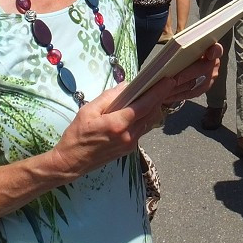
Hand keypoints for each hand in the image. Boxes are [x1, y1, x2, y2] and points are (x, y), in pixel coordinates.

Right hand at [47, 44, 222, 181]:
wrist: (72, 162)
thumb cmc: (77, 134)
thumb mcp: (89, 110)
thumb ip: (109, 97)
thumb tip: (127, 86)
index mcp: (119, 124)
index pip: (144, 105)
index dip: (159, 91)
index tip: (170, 80)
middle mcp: (130, 135)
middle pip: (152, 112)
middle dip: (161, 96)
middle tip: (171, 80)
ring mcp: (131, 143)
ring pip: (150, 121)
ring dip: (156, 106)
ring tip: (161, 90)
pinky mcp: (131, 148)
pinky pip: (144, 128)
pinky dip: (147, 116)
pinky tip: (146, 107)